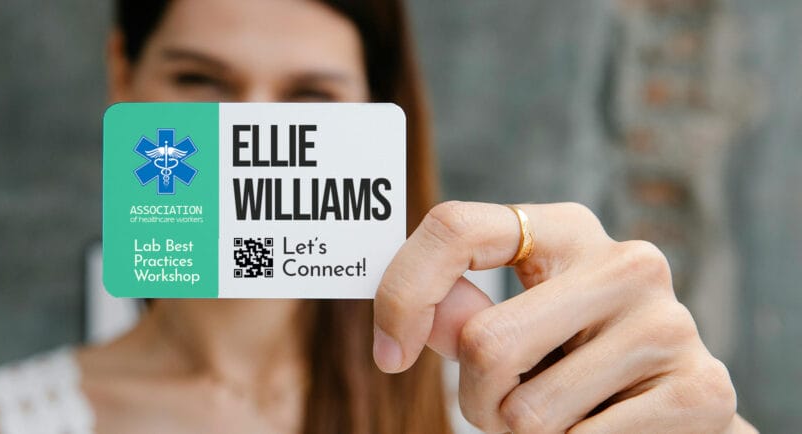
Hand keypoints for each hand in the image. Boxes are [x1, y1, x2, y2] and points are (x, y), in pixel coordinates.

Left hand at [373, 201, 747, 432]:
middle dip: (476, 399)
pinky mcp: (700, 387)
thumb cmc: (578, 360)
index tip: (389, 355)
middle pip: (484, 342)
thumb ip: (462, 314)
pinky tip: (604, 430)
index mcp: (566, 230)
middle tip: (506, 408)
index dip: (402, 294)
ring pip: (527, 411)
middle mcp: (625, 260)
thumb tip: (408, 318)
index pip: (455, 228)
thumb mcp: (520, 323)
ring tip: (565, 416)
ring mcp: (669, 321)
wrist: (680, 407)